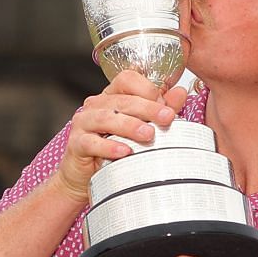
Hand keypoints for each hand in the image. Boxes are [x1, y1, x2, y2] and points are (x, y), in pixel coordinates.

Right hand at [54, 72, 189, 203]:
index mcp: (111, 96)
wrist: (86, 176)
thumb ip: (159, 109)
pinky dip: (109, 146)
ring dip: (129, 125)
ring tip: (148, 135)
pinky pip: (91, 142)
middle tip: (167, 118)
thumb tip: (180, 93)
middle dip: (147, 108)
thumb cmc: (114, 148)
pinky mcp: (77, 143)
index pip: (128, 80)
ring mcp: (83, 123)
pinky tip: (124, 152)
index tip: (167, 106)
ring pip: (106, 118)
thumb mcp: (140, 127)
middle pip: (121, 100)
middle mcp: (96, 106)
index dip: (149, 90)